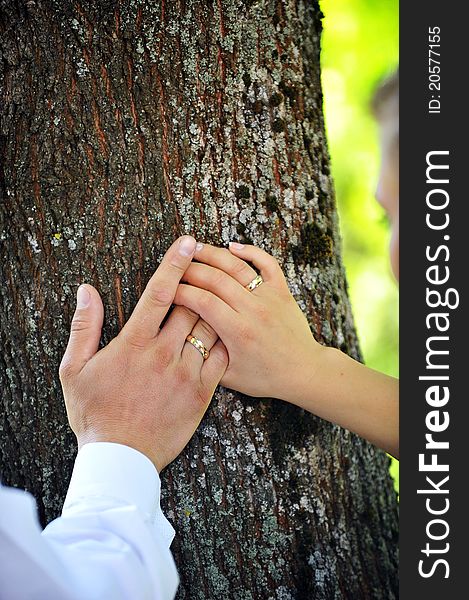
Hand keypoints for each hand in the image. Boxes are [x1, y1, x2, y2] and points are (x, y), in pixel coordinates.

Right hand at [59, 236, 227, 471]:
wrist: (121, 458)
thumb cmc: (94, 413)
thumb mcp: (74, 369)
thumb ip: (83, 326)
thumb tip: (87, 291)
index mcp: (134, 343)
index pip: (159, 292)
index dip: (174, 263)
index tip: (187, 241)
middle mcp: (164, 353)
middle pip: (192, 304)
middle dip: (199, 283)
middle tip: (204, 269)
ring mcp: (187, 373)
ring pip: (210, 327)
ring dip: (213, 309)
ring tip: (216, 297)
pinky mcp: (202, 392)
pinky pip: (222, 358)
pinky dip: (224, 341)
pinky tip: (224, 331)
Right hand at [174, 242, 398, 457]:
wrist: (303, 372)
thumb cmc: (265, 377)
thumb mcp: (230, 377)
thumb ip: (205, 357)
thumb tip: (183, 336)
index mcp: (238, 331)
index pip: (202, 301)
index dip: (181, 292)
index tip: (168, 290)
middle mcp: (253, 310)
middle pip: (216, 279)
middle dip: (191, 270)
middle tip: (175, 267)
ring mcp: (269, 298)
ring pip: (238, 267)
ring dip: (214, 254)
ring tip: (195, 249)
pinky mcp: (282, 291)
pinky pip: (267, 263)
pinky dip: (251, 251)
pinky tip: (233, 247)